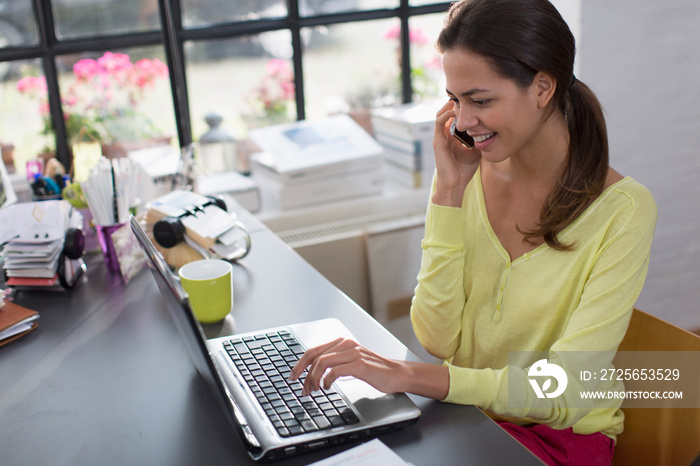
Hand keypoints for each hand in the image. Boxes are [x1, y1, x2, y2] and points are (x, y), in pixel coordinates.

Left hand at [289, 338, 404, 395]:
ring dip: (314, 379)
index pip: (314, 350)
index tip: (293, 376)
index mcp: (342, 342)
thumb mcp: (350, 362)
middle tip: (302, 387)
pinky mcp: (359, 364)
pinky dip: (327, 381)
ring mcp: (353, 353)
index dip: (300, 364)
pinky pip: (335, 371)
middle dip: (304, 373)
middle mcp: (346, 344)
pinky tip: (328, 388)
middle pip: (314, 356)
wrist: (395, 373)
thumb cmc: (373, 370)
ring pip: (322, 363)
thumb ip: (335, 362)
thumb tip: (313, 372)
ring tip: (315, 390)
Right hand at [432, 101, 481, 206]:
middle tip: (467, 95)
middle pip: (447, 111)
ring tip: (461, 100)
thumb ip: (479, 139)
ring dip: (450, 106)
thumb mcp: (476, 151)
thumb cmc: (464, 170)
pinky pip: (439, 122)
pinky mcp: (438, 141)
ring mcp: (440, 137)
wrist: (455, 185)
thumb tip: (491, 130)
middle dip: (456, 102)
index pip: (454, 116)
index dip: (462, 107)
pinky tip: (457, 111)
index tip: (473, 100)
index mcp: (452, 137)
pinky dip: (446, 114)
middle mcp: (445, 135)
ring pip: (441, 114)